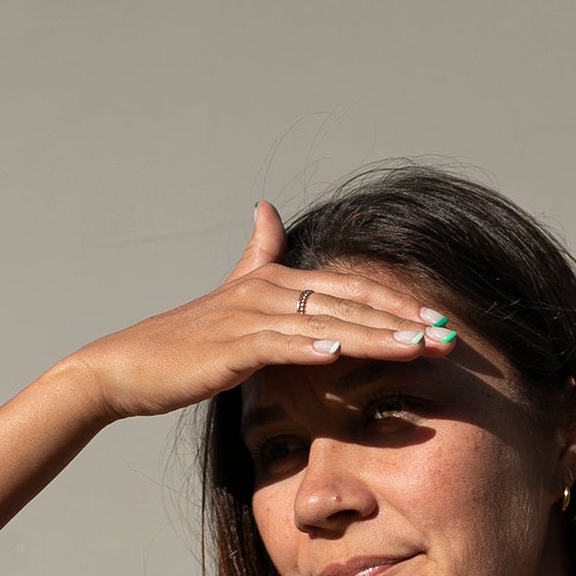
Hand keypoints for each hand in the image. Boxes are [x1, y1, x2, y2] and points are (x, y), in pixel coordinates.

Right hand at [64, 200, 450, 423]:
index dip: (396, 302)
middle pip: (346, 303)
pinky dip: (306, 347)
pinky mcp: (226, 347)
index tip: (439, 319)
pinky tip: (336, 353)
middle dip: (401, 320)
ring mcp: (245, 318)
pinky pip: (274, 345)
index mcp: (273, 282)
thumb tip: (267, 208)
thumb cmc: (183, 344)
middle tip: (449, 337)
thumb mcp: (227, 297)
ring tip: (414, 348)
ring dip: (372, 336)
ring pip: (322, 323)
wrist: (126, 367)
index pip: (349, 289)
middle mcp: (264, 291)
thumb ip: (255, 256)